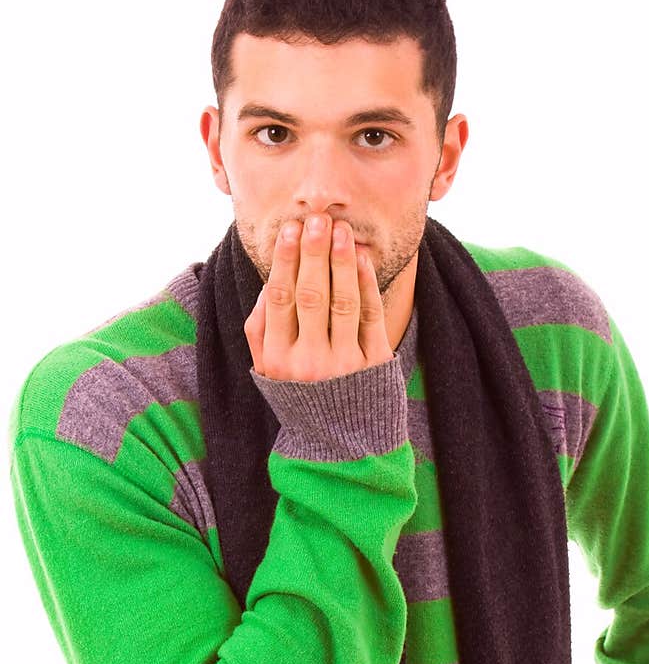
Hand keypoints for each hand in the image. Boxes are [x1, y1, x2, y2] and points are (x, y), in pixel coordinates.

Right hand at [244, 212, 393, 380]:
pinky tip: (361, 259)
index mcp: (277, 360)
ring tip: (341, 231)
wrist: (340, 443)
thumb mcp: (268, 370)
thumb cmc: (301, 396)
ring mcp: (343, 365)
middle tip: (317, 220)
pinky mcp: (374, 366)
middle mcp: (308, 363)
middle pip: (310, 295)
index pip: (280, 299)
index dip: (285, 261)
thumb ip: (260, 329)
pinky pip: (370, 317)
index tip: (290, 229)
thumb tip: (266, 283)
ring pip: (342, 302)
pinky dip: (366, 285)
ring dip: (341, 262)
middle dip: (313, 253)